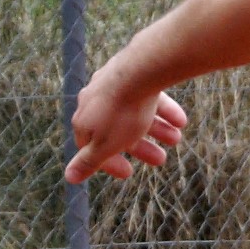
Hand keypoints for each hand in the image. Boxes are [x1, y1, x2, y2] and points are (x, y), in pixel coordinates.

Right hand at [65, 70, 190, 183]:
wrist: (139, 71)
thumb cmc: (121, 113)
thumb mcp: (105, 145)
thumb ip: (89, 162)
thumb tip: (69, 177)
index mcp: (84, 119)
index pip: (92, 147)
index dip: (109, 162)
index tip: (128, 173)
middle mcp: (95, 100)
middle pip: (117, 130)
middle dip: (141, 147)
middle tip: (161, 160)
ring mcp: (114, 84)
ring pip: (135, 112)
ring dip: (157, 129)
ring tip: (176, 138)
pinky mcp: (133, 71)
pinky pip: (148, 95)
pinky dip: (164, 109)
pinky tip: (180, 120)